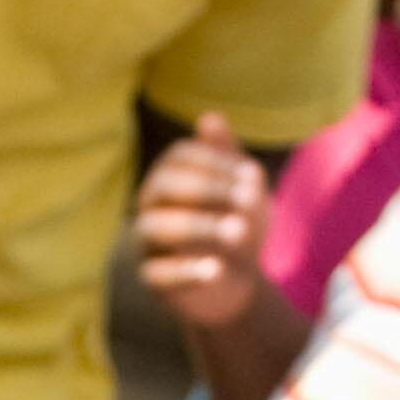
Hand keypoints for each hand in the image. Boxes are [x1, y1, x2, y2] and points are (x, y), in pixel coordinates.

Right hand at [136, 114, 272, 337]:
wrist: (238, 282)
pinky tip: (216, 269)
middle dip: (207, 189)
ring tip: (238, 232)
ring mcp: (147, 242)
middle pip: (165, 186)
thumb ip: (230, 156)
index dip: (216, 163)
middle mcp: (151, 203)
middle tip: (247, 200)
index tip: (252, 176)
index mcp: (170, 174)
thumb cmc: (237, 223)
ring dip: (198, 226)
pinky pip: (157, 273)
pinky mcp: (153, 280)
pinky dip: (185, 271)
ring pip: (156, 227)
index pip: (182, 156)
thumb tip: (210, 118)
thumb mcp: (243, 189)